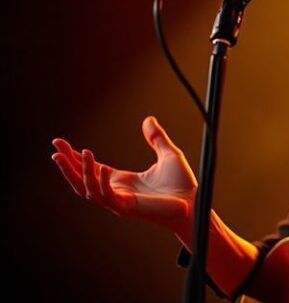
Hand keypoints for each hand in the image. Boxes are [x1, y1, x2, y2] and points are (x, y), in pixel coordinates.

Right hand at [51, 116, 197, 234]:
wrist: (194, 203)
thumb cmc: (182, 184)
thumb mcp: (168, 154)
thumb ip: (156, 138)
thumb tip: (148, 119)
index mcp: (122, 181)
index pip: (92, 168)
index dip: (75, 156)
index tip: (60, 143)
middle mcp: (116, 191)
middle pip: (82, 179)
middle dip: (67, 165)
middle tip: (54, 148)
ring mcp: (119, 201)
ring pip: (89, 189)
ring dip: (81, 172)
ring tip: (80, 153)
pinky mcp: (126, 208)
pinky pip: (106, 196)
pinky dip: (101, 183)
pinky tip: (102, 169)